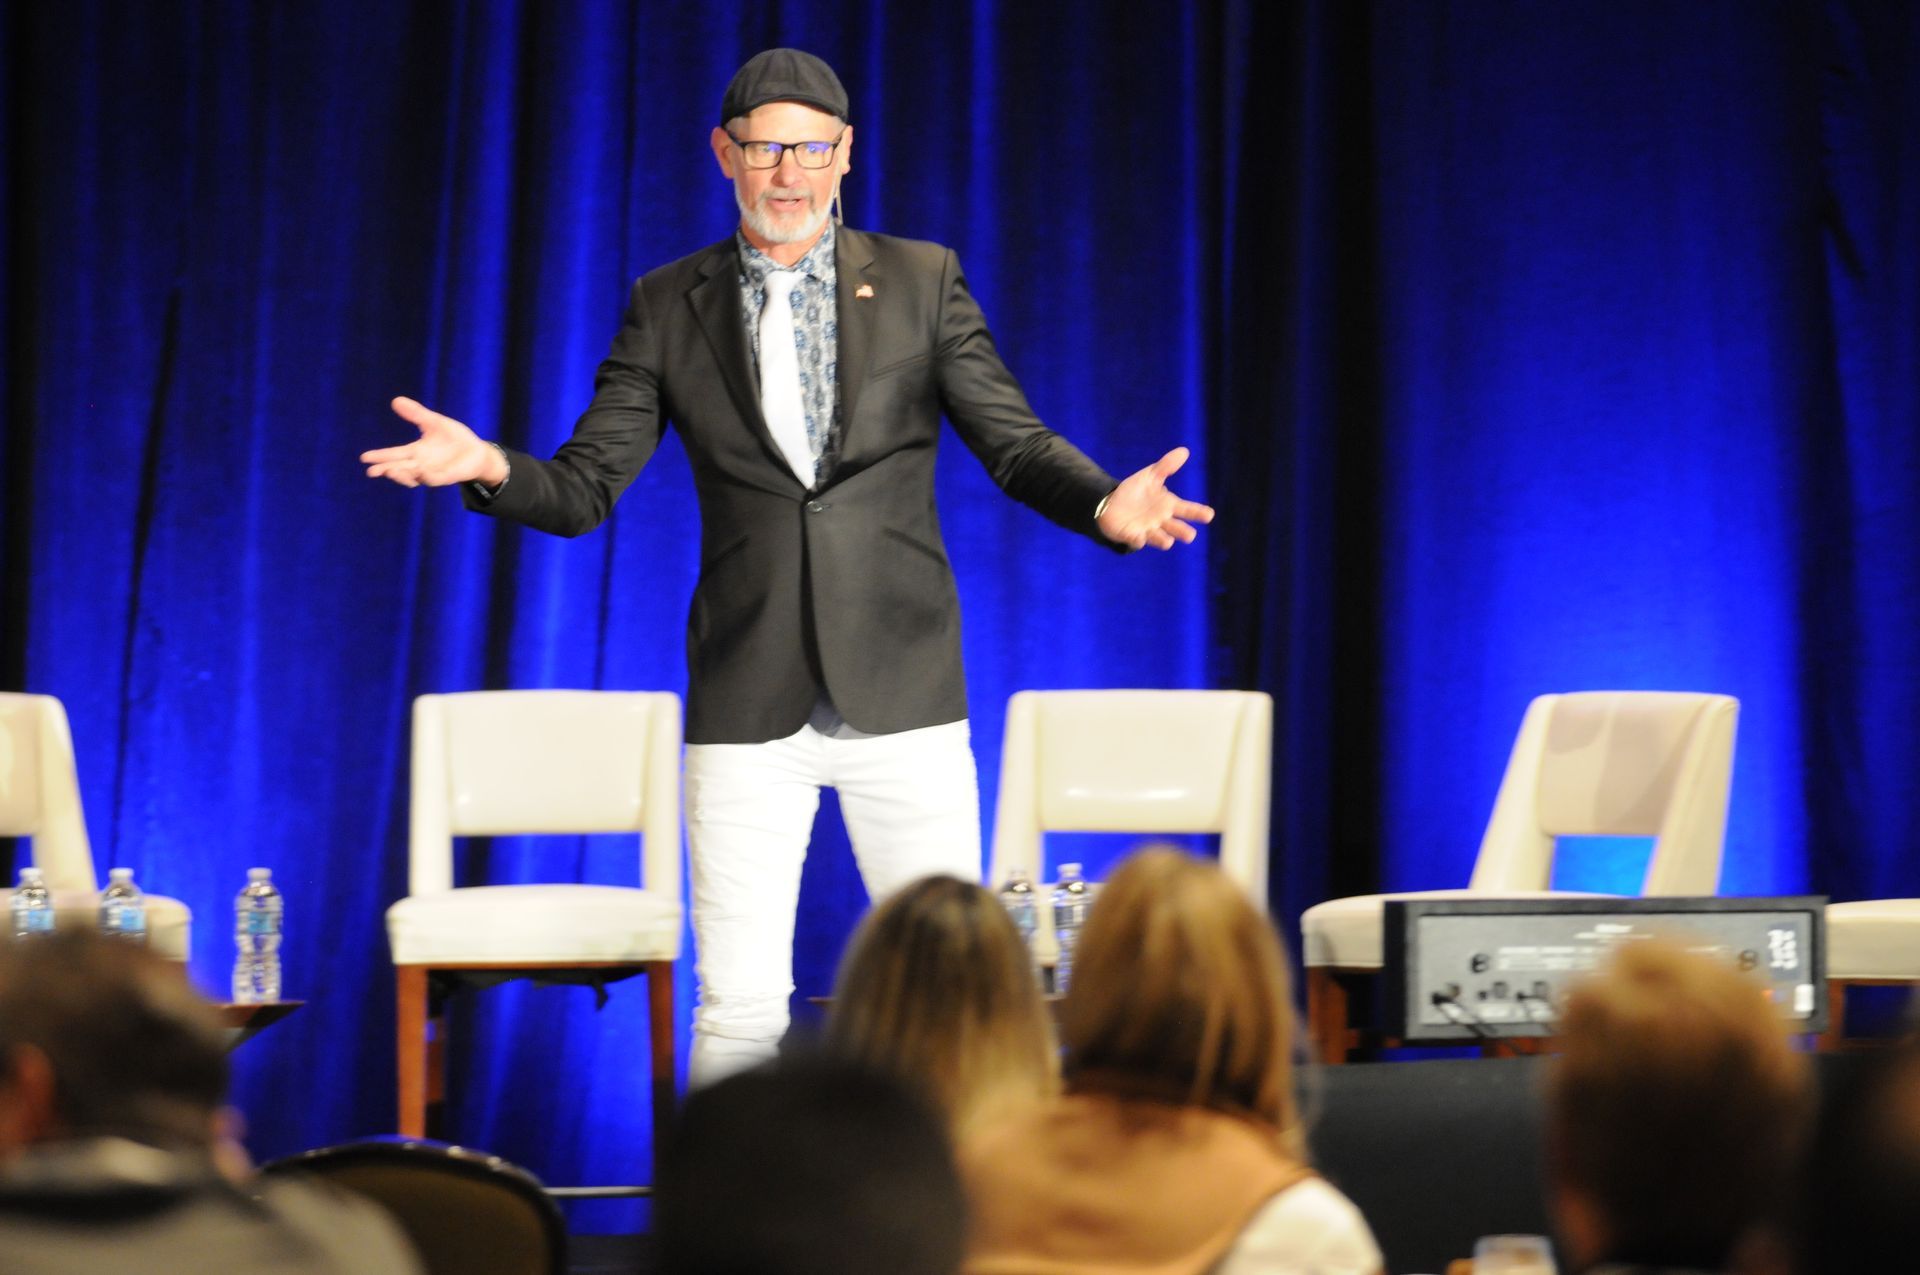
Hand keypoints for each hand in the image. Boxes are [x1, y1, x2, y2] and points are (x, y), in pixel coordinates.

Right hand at [361, 397, 506, 487]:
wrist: (477, 452)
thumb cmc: (454, 438)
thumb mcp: (434, 423)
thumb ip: (416, 414)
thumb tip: (396, 400)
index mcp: (416, 452)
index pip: (394, 454)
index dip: (380, 456)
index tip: (364, 458)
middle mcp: (421, 465)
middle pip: (399, 468)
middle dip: (386, 470)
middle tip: (371, 471)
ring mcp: (433, 472)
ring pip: (414, 477)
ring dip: (402, 475)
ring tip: (390, 471)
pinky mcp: (447, 477)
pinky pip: (435, 479)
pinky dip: (427, 477)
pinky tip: (420, 473)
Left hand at [1095, 446, 1214, 549]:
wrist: (1112, 502)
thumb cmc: (1136, 491)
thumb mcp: (1151, 475)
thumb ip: (1166, 466)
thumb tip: (1184, 451)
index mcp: (1168, 506)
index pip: (1187, 510)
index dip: (1198, 513)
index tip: (1209, 515)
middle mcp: (1161, 521)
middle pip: (1176, 528)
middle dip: (1182, 531)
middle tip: (1190, 535)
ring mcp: (1147, 530)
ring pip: (1158, 538)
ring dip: (1163, 540)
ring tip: (1168, 542)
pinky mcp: (1131, 535)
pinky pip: (1136, 539)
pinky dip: (1138, 539)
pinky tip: (1139, 538)